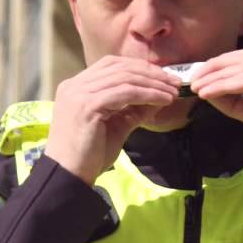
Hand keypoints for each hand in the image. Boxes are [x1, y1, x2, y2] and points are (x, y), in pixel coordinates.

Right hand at [40, 57, 183, 184]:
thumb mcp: (116, 128)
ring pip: (124, 78)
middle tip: (174, 83)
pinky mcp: (87, 105)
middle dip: (150, 73)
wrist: (69, 176)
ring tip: (172, 92)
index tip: (162, 78)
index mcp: (76, 87)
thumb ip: (133, 111)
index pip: (111, 65)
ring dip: (153, 83)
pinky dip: (148, 94)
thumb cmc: (89, 157)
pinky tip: (163, 100)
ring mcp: (79, 93)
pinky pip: (125, 92)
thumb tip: (157, 99)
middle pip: (119, 67)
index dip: (139, 68)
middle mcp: (75, 85)